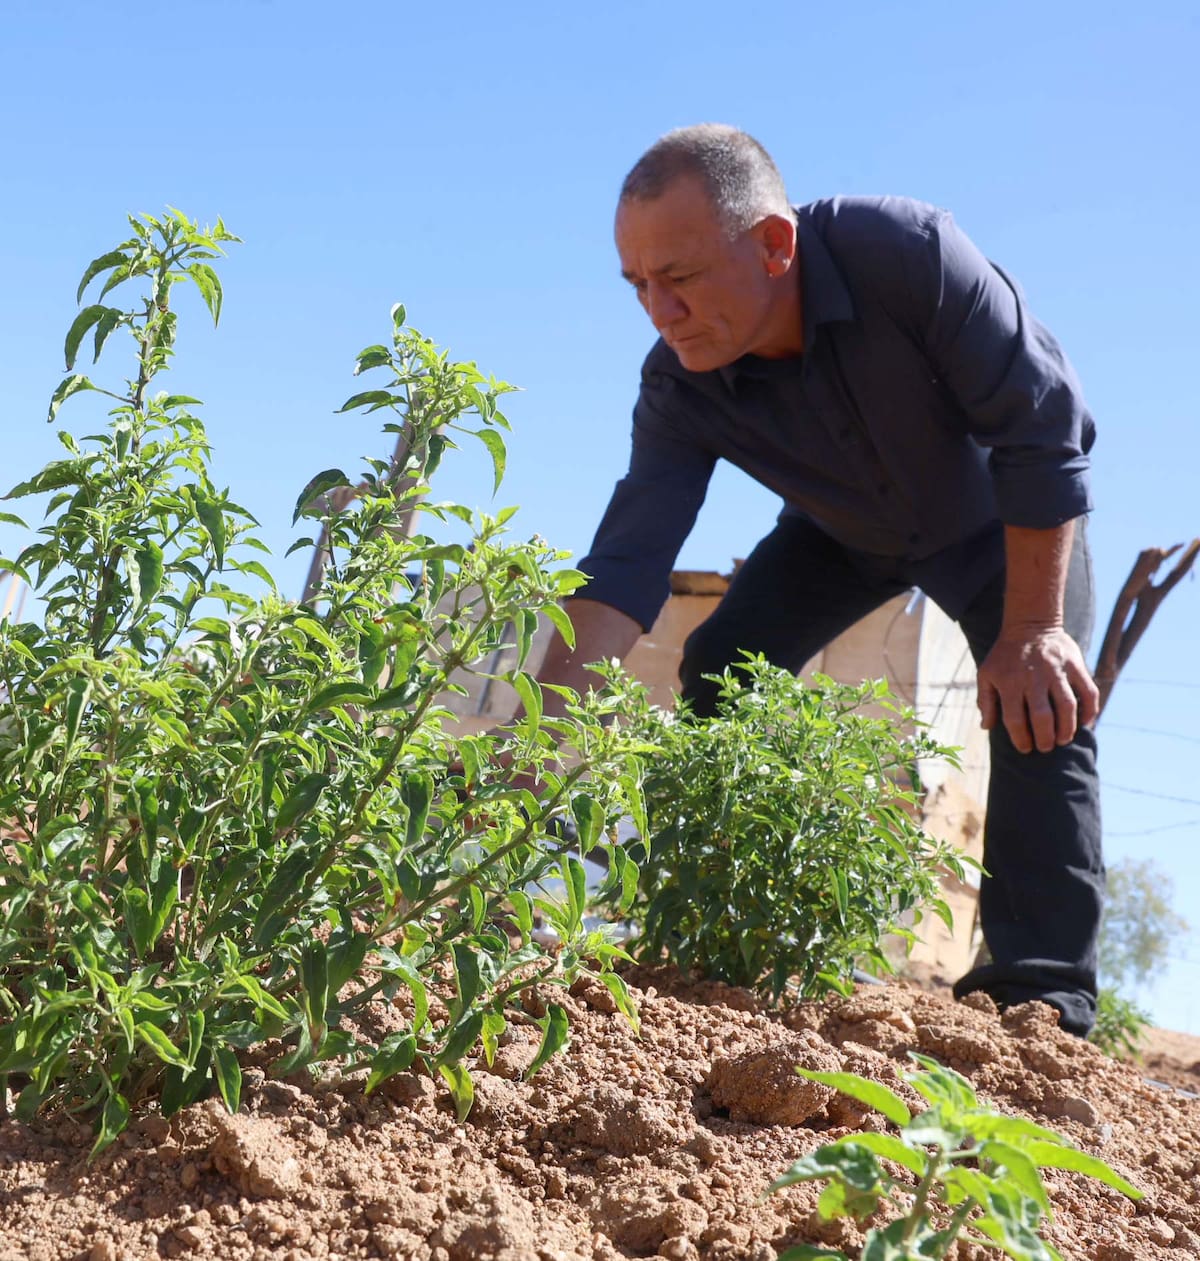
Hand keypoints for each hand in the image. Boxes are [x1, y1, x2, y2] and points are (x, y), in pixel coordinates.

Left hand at [976, 626, 1098, 753]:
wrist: (1029, 624)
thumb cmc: (1005, 655)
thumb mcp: (986, 673)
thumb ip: (985, 701)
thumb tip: (986, 727)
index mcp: (1009, 682)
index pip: (1015, 719)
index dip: (1020, 739)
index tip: (1025, 747)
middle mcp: (1034, 678)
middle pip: (1043, 717)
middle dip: (1045, 738)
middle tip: (1045, 747)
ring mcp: (1057, 671)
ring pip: (1068, 707)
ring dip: (1067, 729)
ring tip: (1063, 739)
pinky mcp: (1076, 665)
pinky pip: (1089, 692)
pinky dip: (1090, 710)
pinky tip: (1084, 723)